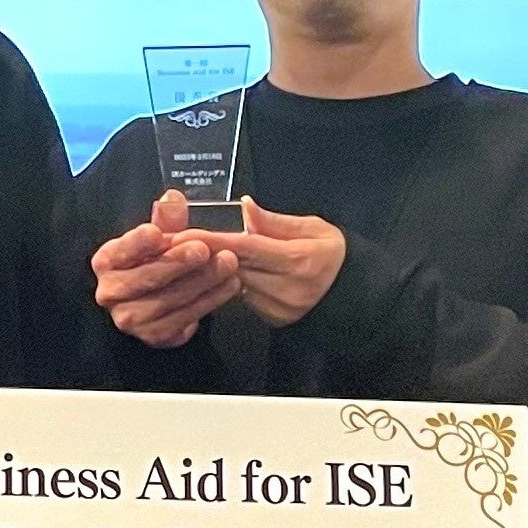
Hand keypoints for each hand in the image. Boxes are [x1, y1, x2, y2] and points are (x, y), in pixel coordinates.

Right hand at [91, 190, 242, 347]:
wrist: (157, 299)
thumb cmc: (155, 261)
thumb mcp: (159, 236)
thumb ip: (166, 219)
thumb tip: (173, 199)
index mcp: (107, 262)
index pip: (120, 251)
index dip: (137, 243)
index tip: (156, 233)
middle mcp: (111, 293)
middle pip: (147, 278)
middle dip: (178, 262)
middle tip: (204, 249)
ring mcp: (131, 319)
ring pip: (169, 301)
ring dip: (202, 282)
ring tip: (228, 264)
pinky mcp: (154, 336)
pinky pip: (184, 320)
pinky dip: (209, 302)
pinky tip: (228, 286)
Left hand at [189, 200, 345, 328]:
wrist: (351, 295)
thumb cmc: (332, 256)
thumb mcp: (313, 229)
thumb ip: (276, 221)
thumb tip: (245, 207)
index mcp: (298, 261)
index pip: (247, 248)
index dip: (214, 241)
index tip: (184, 235)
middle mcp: (286, 288)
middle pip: (234, 268)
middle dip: (205, 254)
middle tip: (176, 241)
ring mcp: (277, 308)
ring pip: (235, 284)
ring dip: (217, 268)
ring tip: (198, 253)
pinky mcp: (271, 320)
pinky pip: (243, 297)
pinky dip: (233, 282)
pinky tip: (227, 271)